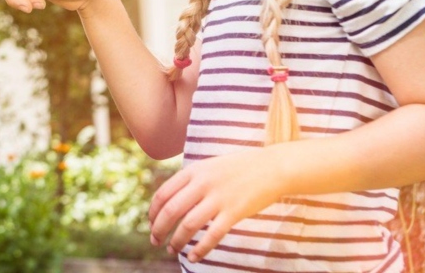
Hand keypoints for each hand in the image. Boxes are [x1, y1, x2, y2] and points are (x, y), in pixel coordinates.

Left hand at [148, 148, 287, 262]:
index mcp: (193, 171)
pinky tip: (193, 257)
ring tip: (172, 250)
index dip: (153, 213)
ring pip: (188, 225)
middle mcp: (203, 183)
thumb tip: (170, 200)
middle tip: (155, 241)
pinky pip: (212, 235)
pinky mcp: (234, 212)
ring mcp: (219, 198)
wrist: (273, 167)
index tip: (151, 224)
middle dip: (158, 229)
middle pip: (171, 211)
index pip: (163, 194)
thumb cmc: (240, 168)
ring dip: (176, 241)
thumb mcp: (210, 166)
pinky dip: (200, 249)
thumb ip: (191, 180)